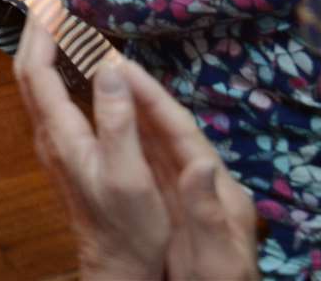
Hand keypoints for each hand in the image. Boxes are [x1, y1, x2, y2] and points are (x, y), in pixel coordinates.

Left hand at [14, 0, 168, 278]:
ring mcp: (53, 142)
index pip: (36, 70)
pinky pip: (48, 93)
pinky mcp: (64, 149)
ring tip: (54, 14)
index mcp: (61, 135)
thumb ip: (118, 121)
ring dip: (41, 44)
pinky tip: (68, 59)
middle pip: (28, 70)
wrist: (117, 267)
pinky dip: (52, 64)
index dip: (39, 29)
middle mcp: (48, 134)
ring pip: (35, 81)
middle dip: (33, 28)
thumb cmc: (129, 227)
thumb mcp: (129, 176)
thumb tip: (110, 64)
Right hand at [126, 51, 259, 280]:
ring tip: (100, 82)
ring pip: (157, 144)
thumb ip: (208, 213)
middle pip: (169, 130)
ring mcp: (190, 195)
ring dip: (130, 112)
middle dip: (139, 94)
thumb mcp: (218, 260)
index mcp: (219, 190)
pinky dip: (128, 142)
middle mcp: (205, 183)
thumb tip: (201, 161)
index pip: (184, 134)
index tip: (124, 66)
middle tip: (105, 60)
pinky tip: (107, 130)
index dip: (155, 99)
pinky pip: (149, 167)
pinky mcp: (176, 210)